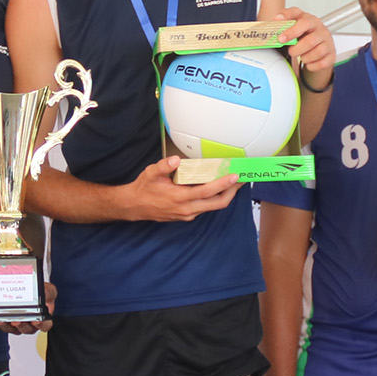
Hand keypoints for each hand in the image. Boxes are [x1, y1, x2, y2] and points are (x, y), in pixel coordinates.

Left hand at [0, 282, 57, 333]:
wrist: (24, 287)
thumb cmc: (37, 292)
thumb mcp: (48, 290)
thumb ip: (49, 292)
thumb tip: (45, 294)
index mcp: (41, 319)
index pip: (44, 326)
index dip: (41, 325)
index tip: (36, 320)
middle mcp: (27, 324)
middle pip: (25, 329)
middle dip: (20, 326)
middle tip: (16, 320)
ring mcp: (13, 325)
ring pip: (9, 329)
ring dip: (4, 326)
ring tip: (0, 320)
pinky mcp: (1, 323)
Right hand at [122, 156, 239, 221]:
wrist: (135, 206)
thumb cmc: (144, 189)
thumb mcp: (151, 173)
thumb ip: (164, 166)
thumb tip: (176, 160)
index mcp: (180, 198)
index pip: (207, 191)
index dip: (223, 184)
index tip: (234, 176)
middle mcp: (187, 209)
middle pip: (218, 203)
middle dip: (232, 191)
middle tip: (241, 180)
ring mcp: (188, 214)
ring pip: (213, 206)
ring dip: (225, 195)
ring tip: (233, 182)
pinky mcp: (187, 216)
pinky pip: (205, 207)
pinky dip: (214, 198)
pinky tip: (216, 188)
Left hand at [281, 8, 335, 89]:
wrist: (318, 43)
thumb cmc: (305, 33)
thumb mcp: (295, 22)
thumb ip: (286, 19)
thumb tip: (277, 19)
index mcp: (311, 20)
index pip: (304, 22)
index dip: (291, 31)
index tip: (281, 39)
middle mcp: (322, 30)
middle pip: (310, 41)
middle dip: (296, 49)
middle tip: (291, 51)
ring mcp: (328, 42)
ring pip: (317, 53)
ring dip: (305, 57)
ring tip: (301, 55)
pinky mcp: (331, 55)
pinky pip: (322, 63)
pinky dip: (312, 65)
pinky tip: (308, 61)